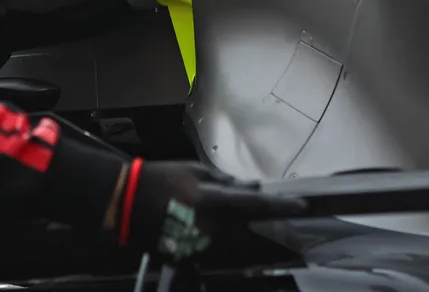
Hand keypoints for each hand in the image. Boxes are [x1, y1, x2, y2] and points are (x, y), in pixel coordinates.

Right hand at [111, 160, 305, 260]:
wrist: (126, 203)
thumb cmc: (160, 180)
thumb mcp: (194, 170)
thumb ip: (225, 182)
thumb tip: (251, 189)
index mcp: (212, 201)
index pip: (256, 205)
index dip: (282, 206)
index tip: (302, 206)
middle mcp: (209, 227)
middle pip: (245, 232)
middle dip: (251, 223)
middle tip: (244, 210)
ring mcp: (198, 246)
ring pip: (229, 243)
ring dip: (230, 231)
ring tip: (207, 214)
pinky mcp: (187, 257)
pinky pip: (209, 250)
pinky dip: (211, 239)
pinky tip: (194, 225)